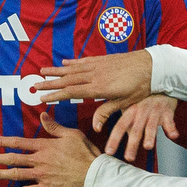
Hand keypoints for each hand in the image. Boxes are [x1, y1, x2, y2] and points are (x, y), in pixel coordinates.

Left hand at [0, 112, 99, 186]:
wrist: (95, 175)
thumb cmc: (86, 153)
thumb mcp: (72, 135)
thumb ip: (54, 127)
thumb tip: (42, 116)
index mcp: (44, 146)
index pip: (19, 142)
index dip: (3, 141)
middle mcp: (39, 161)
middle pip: (13, 159)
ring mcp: (42, 176)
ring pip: (16, 174)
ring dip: (1, 174)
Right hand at [37, 48, 152, 119]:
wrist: (152, 66)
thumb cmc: (140, 87)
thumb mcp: (124, 103)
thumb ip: (107, 112)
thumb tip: (95, 127)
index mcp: (98, 88)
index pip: (71, 92)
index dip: (56, 95)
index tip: (42, 97)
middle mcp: (94, 75)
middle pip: (67, 79)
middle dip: (49, 83)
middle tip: (34, 85)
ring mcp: (98, 65)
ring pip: (72, 69)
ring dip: (56, 71)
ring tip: (42, 71)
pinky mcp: (103, 59)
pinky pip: (84, 61)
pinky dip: (72, 63)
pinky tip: (64, 63)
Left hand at [101, 94, 179, 160]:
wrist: (160, 83)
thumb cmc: (141, 98)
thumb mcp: (126, 104)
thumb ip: (115, 117)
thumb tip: (100, 130)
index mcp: (130, 111)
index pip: (120, 126)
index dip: (114, 139)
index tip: (109, 152)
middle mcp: (141, 112)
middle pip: (136, 130)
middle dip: (132, 144)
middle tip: (129, 158)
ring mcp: (154, 111)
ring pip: (151, 125)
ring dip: (150, 136)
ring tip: (148, 147)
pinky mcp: (167, 111)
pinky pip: (169, 120)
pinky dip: (171, 128)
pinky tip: (173, 136)